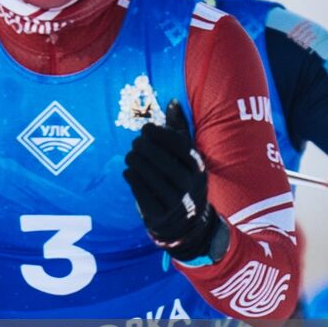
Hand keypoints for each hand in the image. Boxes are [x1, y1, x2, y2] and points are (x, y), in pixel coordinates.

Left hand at [123, 101, 221, 261]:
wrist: (188, 226)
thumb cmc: (183, 181)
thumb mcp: (187, 159)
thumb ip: (179, 131)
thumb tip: (172, 101)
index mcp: (199, 169)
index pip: (178, 145)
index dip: (160, 134)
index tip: (146, 128)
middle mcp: (190, 186)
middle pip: (160, 159)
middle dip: (143, 147)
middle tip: (135, 143)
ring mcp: (176, 202)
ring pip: (147, 173)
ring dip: (134, 161)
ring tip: (130, 156)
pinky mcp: (160, 215)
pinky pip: (139, 190)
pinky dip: (131, 177)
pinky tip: (129, 171)